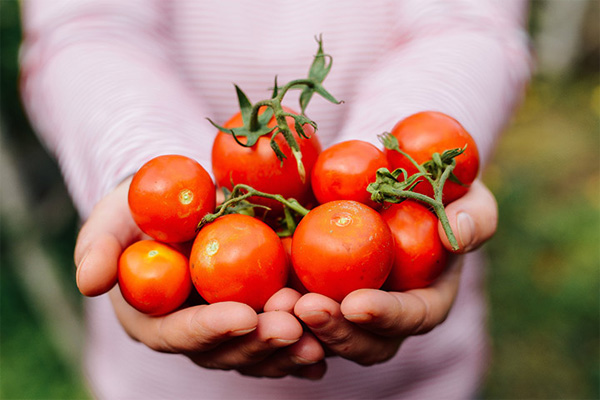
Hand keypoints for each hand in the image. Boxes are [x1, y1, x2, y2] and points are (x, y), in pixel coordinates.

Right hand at [74, 178, 324, 378]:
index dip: (210, 329)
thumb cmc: (142, 210)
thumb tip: (89, 282)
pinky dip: (308, 341)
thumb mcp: (114, 218)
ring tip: (319, 336)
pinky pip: (284, 338)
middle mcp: (195, 333)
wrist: (184, 202)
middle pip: (227, 351)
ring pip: (260, 351)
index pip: (180, 333)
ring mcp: (230, 329)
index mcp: (156, 319)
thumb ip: (99, 247)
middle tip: (292, 327)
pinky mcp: (259, 316)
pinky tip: (330, 342)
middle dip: (259, 343)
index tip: (242, 316)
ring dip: (290, 348)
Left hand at [294, 179, 496, 364]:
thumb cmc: (438, 192)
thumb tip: (458, 234)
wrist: (393, 183)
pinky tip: (258, 295)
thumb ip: (475, 216)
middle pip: (363, 342)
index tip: (356, 303)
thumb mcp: (468, 196)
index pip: (411, 319)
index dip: (386, 317)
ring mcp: (348, 310)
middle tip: (305, 307)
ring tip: (275, 304)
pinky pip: (295, 311)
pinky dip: (277, 310)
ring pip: (323, 337)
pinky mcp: (317, 293)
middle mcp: (386, 317)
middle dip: (335, 331)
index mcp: (426, 301)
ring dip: (299, 327)